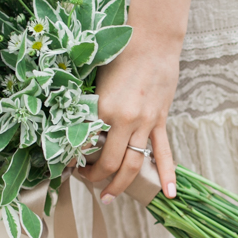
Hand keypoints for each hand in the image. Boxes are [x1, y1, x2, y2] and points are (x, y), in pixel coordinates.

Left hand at [78, 27, 179, 202]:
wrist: (151, 40)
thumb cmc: (120, 55)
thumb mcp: (96, 81)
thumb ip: (91, 107)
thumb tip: (80, 128)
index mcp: (102, 108)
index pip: (85, 144)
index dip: (75, 158)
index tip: (68, 163)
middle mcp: (123, 120)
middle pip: (109, 163)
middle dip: (95, 178)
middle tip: (86, 181)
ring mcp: (144, 123)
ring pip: (132, 165)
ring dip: (119, 185)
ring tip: (109, 197)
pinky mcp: (159, 120)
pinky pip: (163, 153)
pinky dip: (167, 174)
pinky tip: (169, 194)